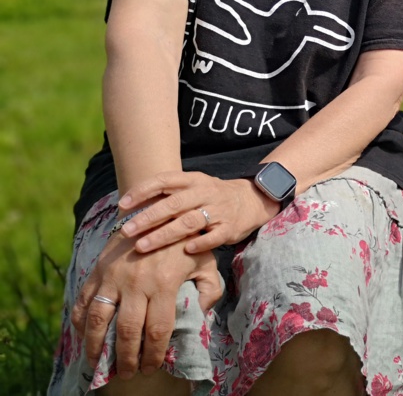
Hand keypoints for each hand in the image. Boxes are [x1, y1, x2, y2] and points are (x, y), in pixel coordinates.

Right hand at [70, 236, 220, 376]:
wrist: (158, 207)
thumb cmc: (186, 239)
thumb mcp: (206, 261)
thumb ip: (209, 290)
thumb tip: (201, 315)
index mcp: (165, 282)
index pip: (157, 329)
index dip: (153, 353)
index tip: (152, 367)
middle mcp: (136, 282)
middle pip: (126, 331)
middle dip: (126, 358)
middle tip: (127, 373)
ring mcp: (113, 276)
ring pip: (98, 320)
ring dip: (96, 347)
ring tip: (99, 364)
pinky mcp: (98, 270)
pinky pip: (83, 301)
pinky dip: (79, 323)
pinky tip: (83, 337)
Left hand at [118, 170, 277, 254]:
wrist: (252, 199)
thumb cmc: (212, 196)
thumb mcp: (194, 187)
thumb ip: (168, 194)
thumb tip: (128, 207)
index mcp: (193, 180)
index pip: (164, 180)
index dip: (142, 191)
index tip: (122, 204)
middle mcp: (205, 192)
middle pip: (174, 204)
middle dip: (148, 217)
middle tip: (126, 231)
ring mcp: (219, 210)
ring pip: (189, 222)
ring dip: (164, 234)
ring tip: (142, 247)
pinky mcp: (230, 227)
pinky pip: (214, 236)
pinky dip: (200, 243)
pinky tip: (186, 250)